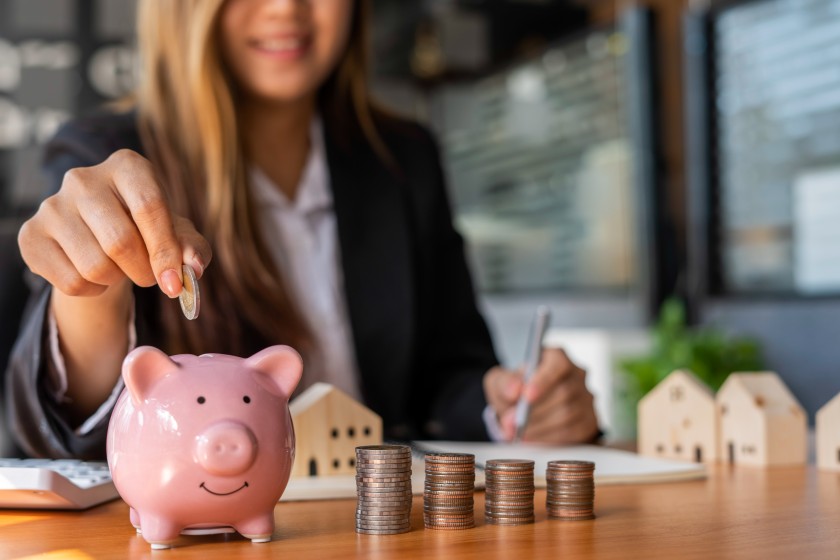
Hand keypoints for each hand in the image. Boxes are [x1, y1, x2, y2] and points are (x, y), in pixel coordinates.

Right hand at [18, 149, 210, 297]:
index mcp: (127, 166)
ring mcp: (52, 205)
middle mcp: (83, 178)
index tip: (175, 282)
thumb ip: (193, 247)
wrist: (99, 238)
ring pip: (95, 266)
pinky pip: (71, 282)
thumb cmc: (147, 231)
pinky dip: (93, 290)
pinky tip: (94, 274)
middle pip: (120, 241)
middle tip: (150, 277)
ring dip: (117, 280)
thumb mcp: (177, 234)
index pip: (149, 207)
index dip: (165, 250)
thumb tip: (193, 267)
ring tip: (119, 268)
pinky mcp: (31, 235)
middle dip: (143, 271)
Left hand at [483, 348, 598, 443]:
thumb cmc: (516, 390)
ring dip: (539, 427)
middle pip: (564, 393)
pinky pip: (572, 433)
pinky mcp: (589, 421)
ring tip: (517, 433)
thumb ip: (504, 382)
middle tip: (510, 423)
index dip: (544, 381)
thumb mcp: (501, 381)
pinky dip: (548, 439)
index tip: (526, 397)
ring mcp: (586, 399)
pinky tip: (531, 439)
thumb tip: (514, 391)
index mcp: (557, 358)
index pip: (558, 365)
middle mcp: (577, 375)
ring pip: (567, 415)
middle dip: (534, 412)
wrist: (524, 409)